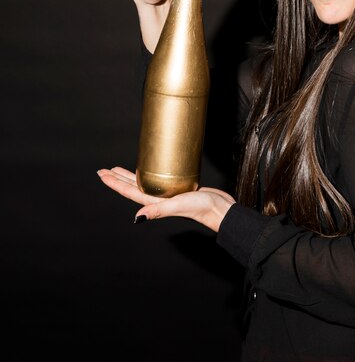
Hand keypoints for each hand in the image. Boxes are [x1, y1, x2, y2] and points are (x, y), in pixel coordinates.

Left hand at [97, 167, 235, 232]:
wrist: (220, 209)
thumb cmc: (202, 208)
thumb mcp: (179, 205)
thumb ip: (160, 210)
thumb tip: (138, 217)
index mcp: (155, 202)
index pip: (130, 191)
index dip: (115, 183)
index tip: (103, 174)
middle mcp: (159, 199)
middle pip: (133, 187)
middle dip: (118, 178)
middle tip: (105, 170)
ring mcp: (168, 194)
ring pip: (145, 183)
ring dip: (131, 177)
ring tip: (120, 170)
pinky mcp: (179, 189)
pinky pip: (159, 181)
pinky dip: (151, 175)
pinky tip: (152, 171)